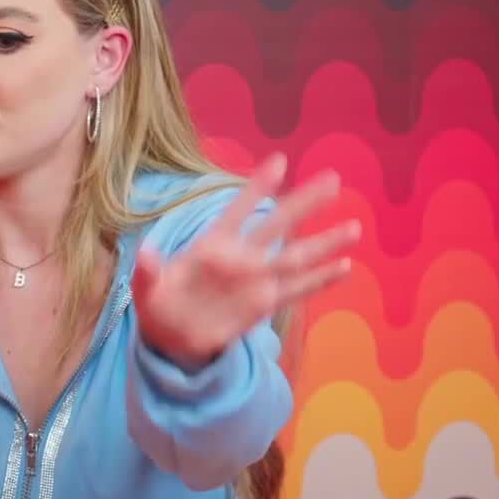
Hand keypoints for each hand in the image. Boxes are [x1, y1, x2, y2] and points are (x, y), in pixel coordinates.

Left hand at [132, 153, 359, 365]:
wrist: (171, 338)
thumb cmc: (158, 304)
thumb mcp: (147, 289)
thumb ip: (148, 271)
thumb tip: (144, 252)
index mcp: (211, 245)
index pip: (238, 209)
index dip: (257, 187)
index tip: (280, 160)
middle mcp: (239, 257)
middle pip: (277, 224)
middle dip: (303, 202)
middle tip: (332, 178)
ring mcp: (255, 279)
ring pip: (295, 256)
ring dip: (324, 242)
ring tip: (354, 226)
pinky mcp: (263, 304)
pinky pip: (296, 290)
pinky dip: (320, 280)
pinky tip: (344, 267)